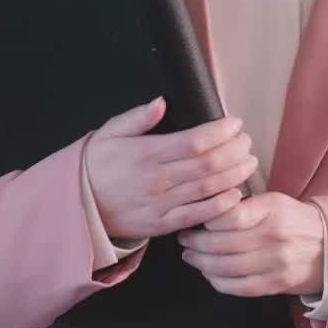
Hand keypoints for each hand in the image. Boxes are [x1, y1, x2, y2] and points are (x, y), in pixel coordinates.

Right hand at [83, 98, 258, 236]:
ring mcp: (160, 204)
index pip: (193, 142)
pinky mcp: (161, 225)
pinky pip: (196, 216)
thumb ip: (137, 118)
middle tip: (247, 142)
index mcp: (146, 153)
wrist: (78, 206)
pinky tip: (236, 196)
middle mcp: (156, 179)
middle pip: (207, 165)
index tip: (235, 124)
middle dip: (234, 151)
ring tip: (249, 163)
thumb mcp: (109, 133)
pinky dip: (219, 207)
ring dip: (234, 175)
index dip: (220, 132)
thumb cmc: (97, 165)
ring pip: (207, 189)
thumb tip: (161, 102)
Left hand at [178, 192, 325, 298]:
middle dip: (196, 243)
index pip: (230, 216)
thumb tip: (206, 211)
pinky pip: (238, 287)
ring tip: (191, 256)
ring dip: (202, 263)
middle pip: (222, 243)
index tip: (195, 219)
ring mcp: (276, 263)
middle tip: (184, 240)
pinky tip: (209, 274)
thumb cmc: (294, 221)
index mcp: (273, 210)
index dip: (206, 220)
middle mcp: (274, 236)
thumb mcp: (275, 202)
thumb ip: (244, 205)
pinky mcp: (276, 284)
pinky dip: (218, 281)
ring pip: (226, 267)